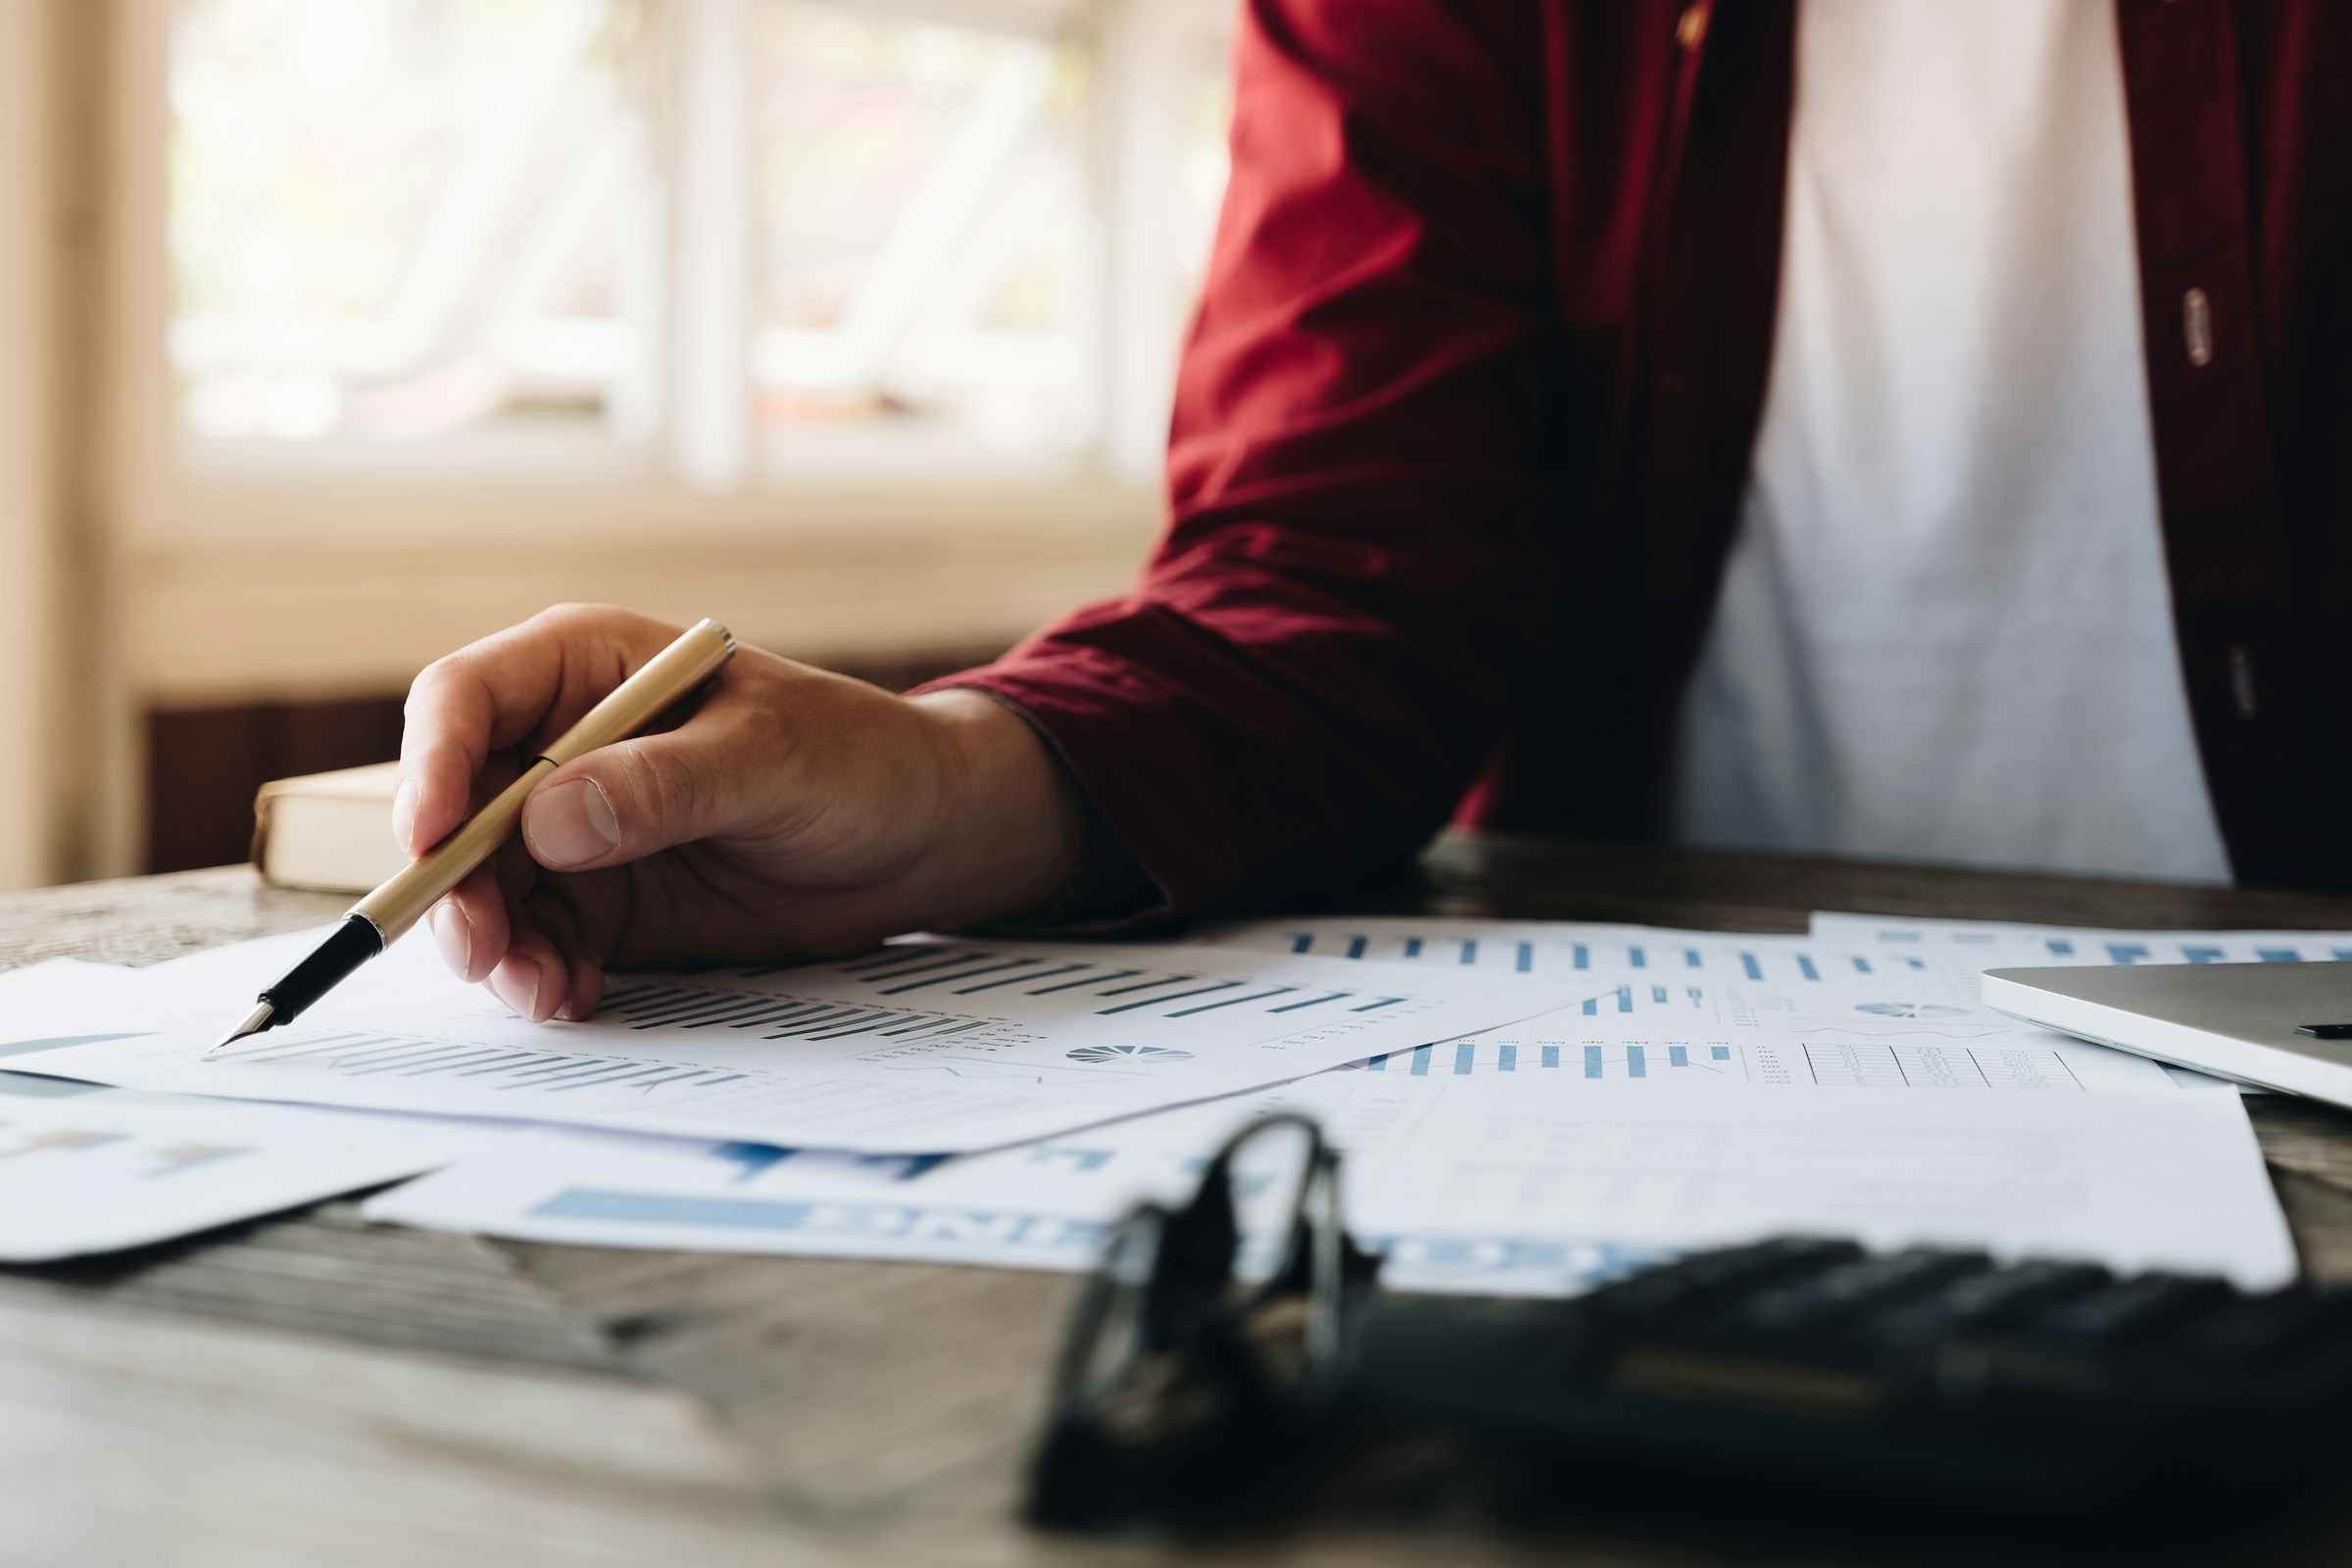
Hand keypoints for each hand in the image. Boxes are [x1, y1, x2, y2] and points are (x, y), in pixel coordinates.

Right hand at [393, 604, 1082, 1021]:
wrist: (919, 837)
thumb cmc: (857, 761)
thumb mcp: (771, 760)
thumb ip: (664, 786)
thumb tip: (548, 820)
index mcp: (588, 667)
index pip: (466, 701)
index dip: (431, 767)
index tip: (427, 840)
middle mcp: (563, 743)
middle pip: (457, 809)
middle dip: (455, 884)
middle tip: (482, 952)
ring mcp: (577, 826)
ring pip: (488, 886)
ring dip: (497, 944)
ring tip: (545, 990)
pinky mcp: (605, 899)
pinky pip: (541, 938)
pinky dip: (542, 971)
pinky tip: (573, 995)